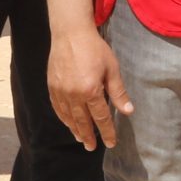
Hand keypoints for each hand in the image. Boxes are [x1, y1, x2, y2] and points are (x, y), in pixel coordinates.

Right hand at [48, 22, 132, 149]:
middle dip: (89, 136)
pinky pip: (57, 108)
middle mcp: (73, 95)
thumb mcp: (112, 69)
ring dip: (75, 130)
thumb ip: (118, 92)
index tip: (111, 143)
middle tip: (93, 147)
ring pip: (68, 117)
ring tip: (81, 139)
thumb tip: (128, 111)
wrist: (70, 33)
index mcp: (91, 91)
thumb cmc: (95, 49)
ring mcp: (60, 92)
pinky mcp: (52, 86)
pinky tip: (67, 123)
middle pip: (82, 121)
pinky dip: (63, 118)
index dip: (107, 131)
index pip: (101, 118)